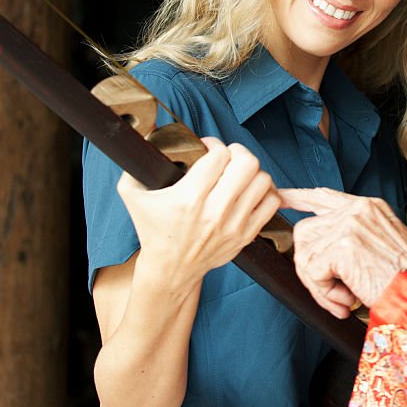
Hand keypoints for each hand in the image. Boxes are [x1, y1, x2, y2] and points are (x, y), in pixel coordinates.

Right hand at [116, 137, 280, 286]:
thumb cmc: (153, 230)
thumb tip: (147, 137)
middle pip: (247, 163)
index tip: (208, 148)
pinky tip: (251, 192)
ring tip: (240, 175)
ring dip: (253, 172)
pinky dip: (266, 192)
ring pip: (262, 180)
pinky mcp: (247, 234)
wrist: (171, 269)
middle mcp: (215, 211)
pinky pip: (272, 202)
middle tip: (229, 158)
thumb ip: (134, 165)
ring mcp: (234, 224)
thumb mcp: (133, 196)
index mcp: (189, 198)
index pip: (218, 155)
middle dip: (238, 153)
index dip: (214, 145)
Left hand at [283, 188, 406, 318]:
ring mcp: (349, 225)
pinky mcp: (342, 245)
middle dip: (309, 267)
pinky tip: (348, 297)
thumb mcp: (382, 244)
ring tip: (344, 297)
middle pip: (305, 232)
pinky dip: (325, 293)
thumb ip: (353, 238)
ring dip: (318, 284)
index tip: (281, 195)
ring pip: (305, 254)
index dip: (298, 197)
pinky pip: (312, 272)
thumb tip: (318, 252)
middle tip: (332, 293)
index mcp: (368, 207)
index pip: (324, 195)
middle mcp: (357, 209)